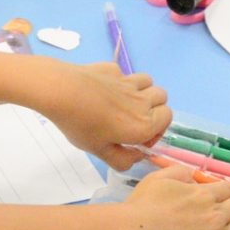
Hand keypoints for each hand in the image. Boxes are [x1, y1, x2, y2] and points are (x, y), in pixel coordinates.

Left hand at [42, 62, 170, 169]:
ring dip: (143, 91)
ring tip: (124, 102)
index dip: (157, 129)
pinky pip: (126, 74)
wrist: (62, 91)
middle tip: (134, 119)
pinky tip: (103, 90)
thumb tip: (137, 156)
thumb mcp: (100, 152)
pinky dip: (121, 82)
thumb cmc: (81, 125)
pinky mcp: (113, 68)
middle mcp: (141, 101)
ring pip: (149, 82)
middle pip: (162, 97)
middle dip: (154, 108)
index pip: (167, 119)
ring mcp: (128, 82)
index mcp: (143, 124)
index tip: (139, 137)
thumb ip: (123, 160)